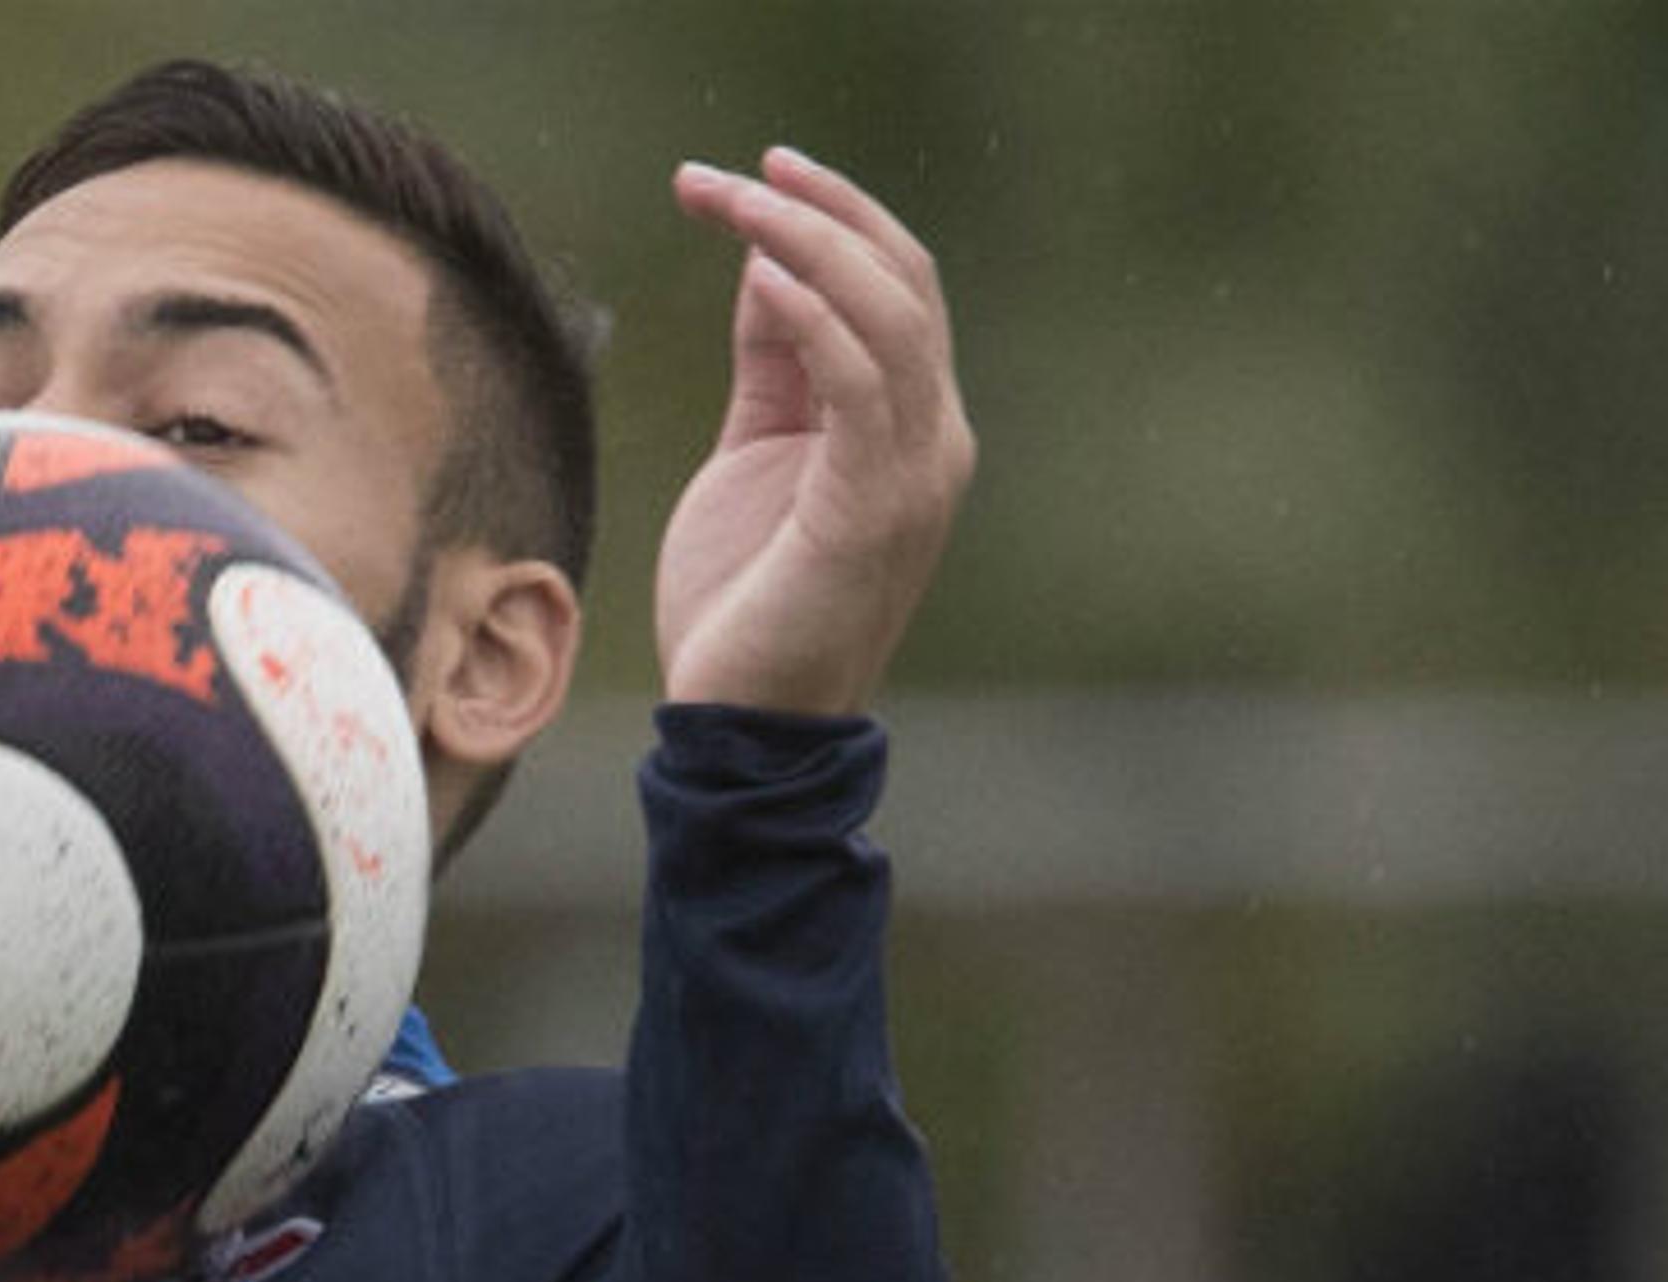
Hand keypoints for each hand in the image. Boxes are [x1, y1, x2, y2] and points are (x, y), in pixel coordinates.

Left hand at [653, 150, 973, 717]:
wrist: (743, 725)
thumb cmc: (747, 599)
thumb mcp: (757, 453)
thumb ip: (774, 367)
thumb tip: (767, 267)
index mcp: (912, 426)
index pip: (899, 288)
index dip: (835, 218)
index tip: (758, 171)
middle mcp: (933, 440)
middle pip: (904, 282)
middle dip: (819, 210)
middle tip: (735, 170)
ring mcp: (915, 474)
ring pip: (891, 316)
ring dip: (808, 242)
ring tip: (734, 200)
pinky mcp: (873, 507)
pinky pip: (862, 385)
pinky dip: (817, 317)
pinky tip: (761, 273)